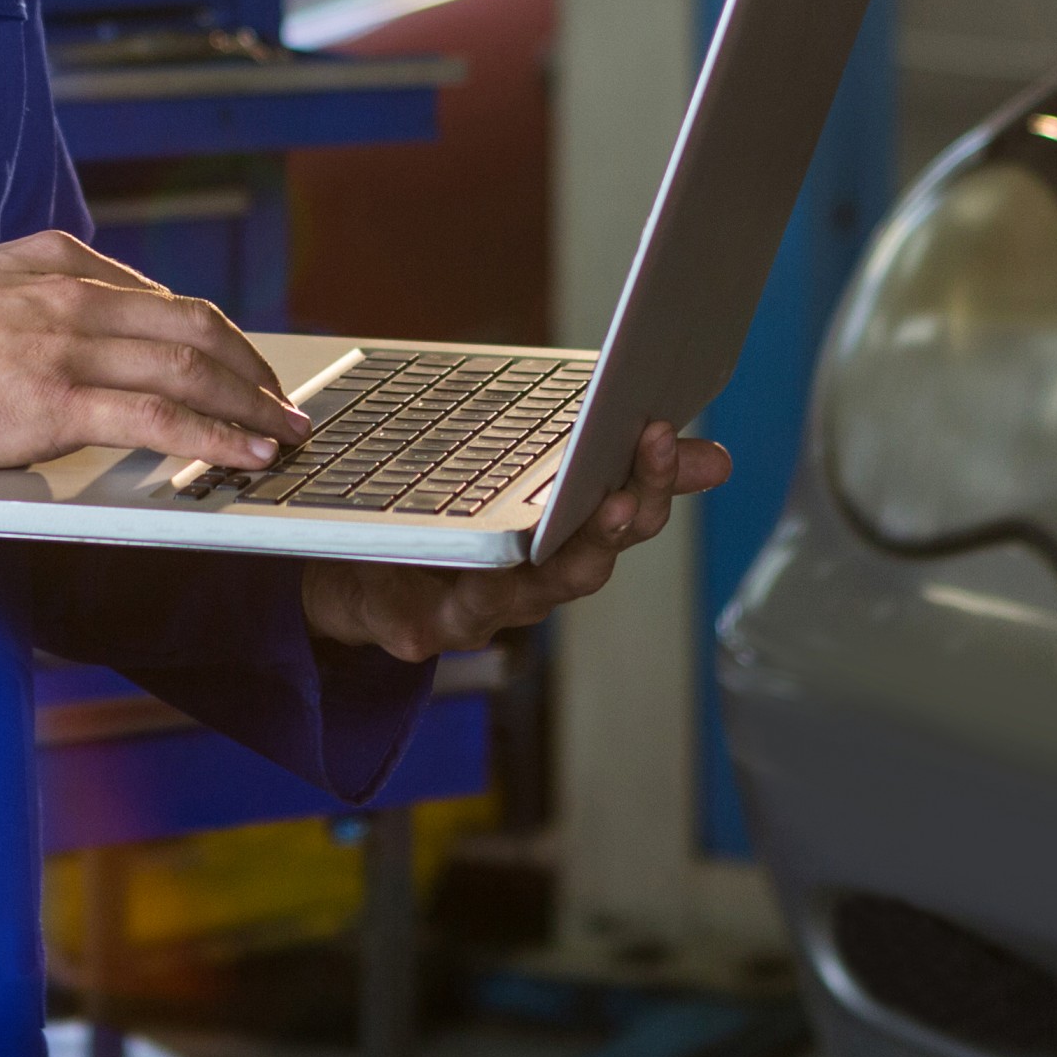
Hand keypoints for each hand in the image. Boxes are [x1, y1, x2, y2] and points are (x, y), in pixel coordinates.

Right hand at [0, 230, 312, 471]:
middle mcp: (72, 293)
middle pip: (195, 328)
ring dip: (250, 405)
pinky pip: (158, 418)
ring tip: (285, 434)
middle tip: (286, 404)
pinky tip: (244, 453)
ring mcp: (65, 344)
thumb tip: (100, 334)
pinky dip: (214, 436)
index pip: (162, 300)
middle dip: (252, 370)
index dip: (217, 339)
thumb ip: (44, 299)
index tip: (245, 369)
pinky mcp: (52, 400)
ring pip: (189, 369)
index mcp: (57, 261)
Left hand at [299, 419, 730, 662]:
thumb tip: (715, 459)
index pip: (626, 513)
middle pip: (590, 559)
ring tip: (591, 510)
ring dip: (566, 557)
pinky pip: (448, 616)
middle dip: (620, 515)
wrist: (341, 576)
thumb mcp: (514, 479)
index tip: (663, 426)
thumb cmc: (437, 519)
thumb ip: (594, 458)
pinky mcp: (420, 629)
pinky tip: (480, 555)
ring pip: (535, 593)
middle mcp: (531, 584)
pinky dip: (470, 586)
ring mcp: (479, 612)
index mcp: (557, 540)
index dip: (653, 478)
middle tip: (639, 461)